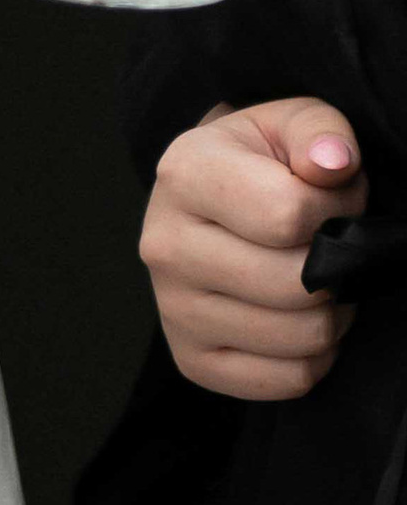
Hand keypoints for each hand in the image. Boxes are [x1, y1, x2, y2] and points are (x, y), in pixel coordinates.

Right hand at [136, 96, 364, 398]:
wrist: (212, 203)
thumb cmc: (262, 162)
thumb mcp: (292, 124)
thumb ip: (322, 133)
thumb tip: (333, 164)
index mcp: (184, 174)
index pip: (289, 214)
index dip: (338, 208)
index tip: (333, 199)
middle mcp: (164, 245)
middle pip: (295, 284)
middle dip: (337, 266)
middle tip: (330, 247)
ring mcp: (173, 308)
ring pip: (301, 337)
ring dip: (332, 313)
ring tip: (317, 280)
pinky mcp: (192, 359)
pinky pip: (289, 380)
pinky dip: (314, 355)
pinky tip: (298, 317)